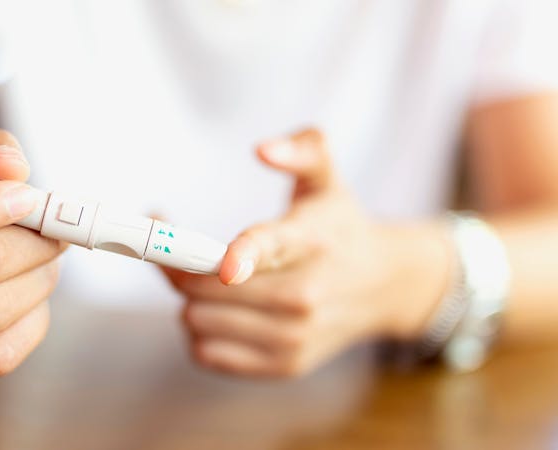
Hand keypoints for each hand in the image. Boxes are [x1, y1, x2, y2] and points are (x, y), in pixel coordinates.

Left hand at [164, 129, 449, 377]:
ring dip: (188, 299)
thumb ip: (302, 150)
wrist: (385, 286)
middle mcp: (304, 296)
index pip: (270, 248)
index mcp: (310, 242)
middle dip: (180, 265)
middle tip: (175, 247)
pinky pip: (207, 354)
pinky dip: (199, 331)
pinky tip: (217, 310)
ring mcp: (293, 338)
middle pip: (205, 289)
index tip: (225, 265)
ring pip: (197, 322)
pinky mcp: (283, 366)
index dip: (243, 256)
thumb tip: (264, 149)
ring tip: (202, 278)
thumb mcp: (326, 179)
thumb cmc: (340, 227)